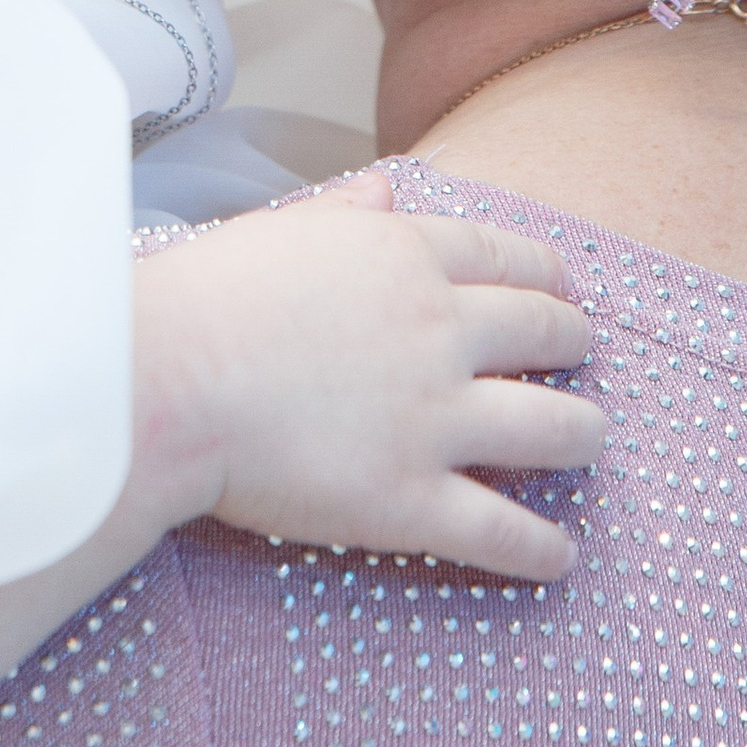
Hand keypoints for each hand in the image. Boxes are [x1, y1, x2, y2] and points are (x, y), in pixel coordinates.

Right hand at [132, 175, 603, 582]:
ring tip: (585, 443)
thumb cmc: (201, 300)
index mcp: (405, 258)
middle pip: (547, 332)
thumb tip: (386, 188)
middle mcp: (439, 332)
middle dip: (575, 344)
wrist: (161, 381)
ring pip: (553, 429)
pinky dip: (543, 550)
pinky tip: (559, 557)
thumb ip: (344, 212)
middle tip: (577, 357)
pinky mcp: (410, 498)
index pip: (508, 257)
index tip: (559, 289)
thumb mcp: (278, 230)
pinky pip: (503, 531)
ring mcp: (433, 418)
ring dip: (583, 436)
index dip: (547, 275)